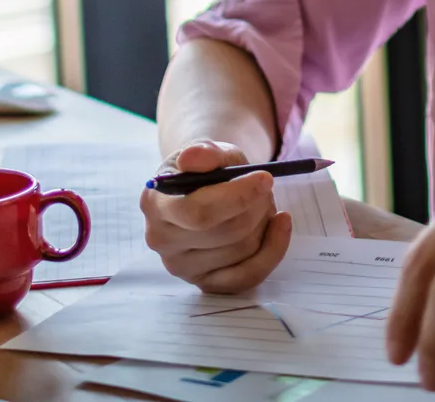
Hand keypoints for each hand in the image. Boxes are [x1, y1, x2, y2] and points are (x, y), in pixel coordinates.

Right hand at [140, 140, 292, 292]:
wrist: (205, 190)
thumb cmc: (208, 170)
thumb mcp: (210, 152)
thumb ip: (205, 152)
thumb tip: (192, 158)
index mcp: (155, 203)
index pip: (198, 212)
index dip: (237, 197)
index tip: (266, 179)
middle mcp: (161, 240)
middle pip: (227, 231)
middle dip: (257, 205)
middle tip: (266, 187)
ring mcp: (182, 267)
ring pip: (243, 249)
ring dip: (263, 222)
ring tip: (260, 202)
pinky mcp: (205, 282)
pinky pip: (248, 276)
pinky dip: (272, 250)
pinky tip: (279, 225)